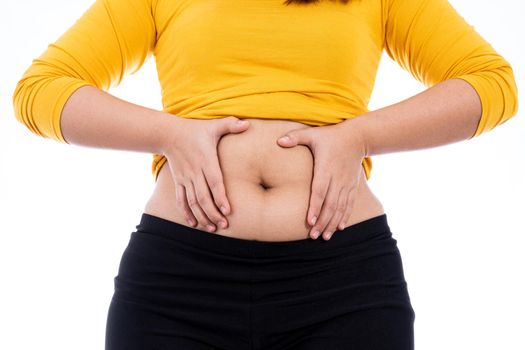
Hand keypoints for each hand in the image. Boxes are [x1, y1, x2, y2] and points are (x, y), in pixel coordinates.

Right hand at [161, 116, 250, 231]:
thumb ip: (230, 125)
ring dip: (202, 216)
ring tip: (212, 228)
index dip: (220, 197)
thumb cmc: (195, 130)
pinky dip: (186, 213)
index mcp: (206, 160)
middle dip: (213, 213)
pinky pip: (181, 200)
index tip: (228, 210)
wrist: (169, 134)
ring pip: (193, 202)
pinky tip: (193, 224)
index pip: (214, 182)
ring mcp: (185, 178)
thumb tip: (247, 124)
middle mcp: (194, 171)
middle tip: (223, 225)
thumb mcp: (213, 125)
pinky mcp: (179, 182)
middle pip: (203, 197)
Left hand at [276, 122, 365, 240]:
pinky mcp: (352, 186)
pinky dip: (344, 216)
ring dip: (332, 223)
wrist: (357, 137)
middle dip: (322, 222)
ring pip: (340, 207)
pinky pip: (349, 204)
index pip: (319, 191)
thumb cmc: (330, 136)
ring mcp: (346, 183)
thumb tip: (278, 141)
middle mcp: (337, 178)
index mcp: (325, 168)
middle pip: (330, 204)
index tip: (310, 221)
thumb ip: (295, 137)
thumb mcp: (312, 133)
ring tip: (325, 237)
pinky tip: (339, 227)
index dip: (315, 207)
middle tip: (314, 236)